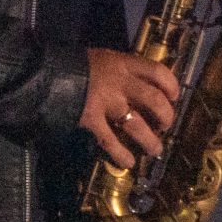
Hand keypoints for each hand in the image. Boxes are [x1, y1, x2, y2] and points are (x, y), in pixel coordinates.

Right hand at [81, 47, 178, 168]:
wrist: (47, 71)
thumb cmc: (76, 63)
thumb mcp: (102, 59)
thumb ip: (120, 71)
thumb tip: (138, 85)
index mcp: (123, 64)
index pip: (158, 72)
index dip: (171, 85)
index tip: (174, 97)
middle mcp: (120, 83)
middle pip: (154, 100)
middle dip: (165, 115)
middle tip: (166, 125)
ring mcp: (107, 102)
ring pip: (137, 124)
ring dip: (150, 140)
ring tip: (156, 150)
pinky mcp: (91, 119)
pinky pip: (110, 140)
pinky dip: (121, 154)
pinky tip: (128, 163)